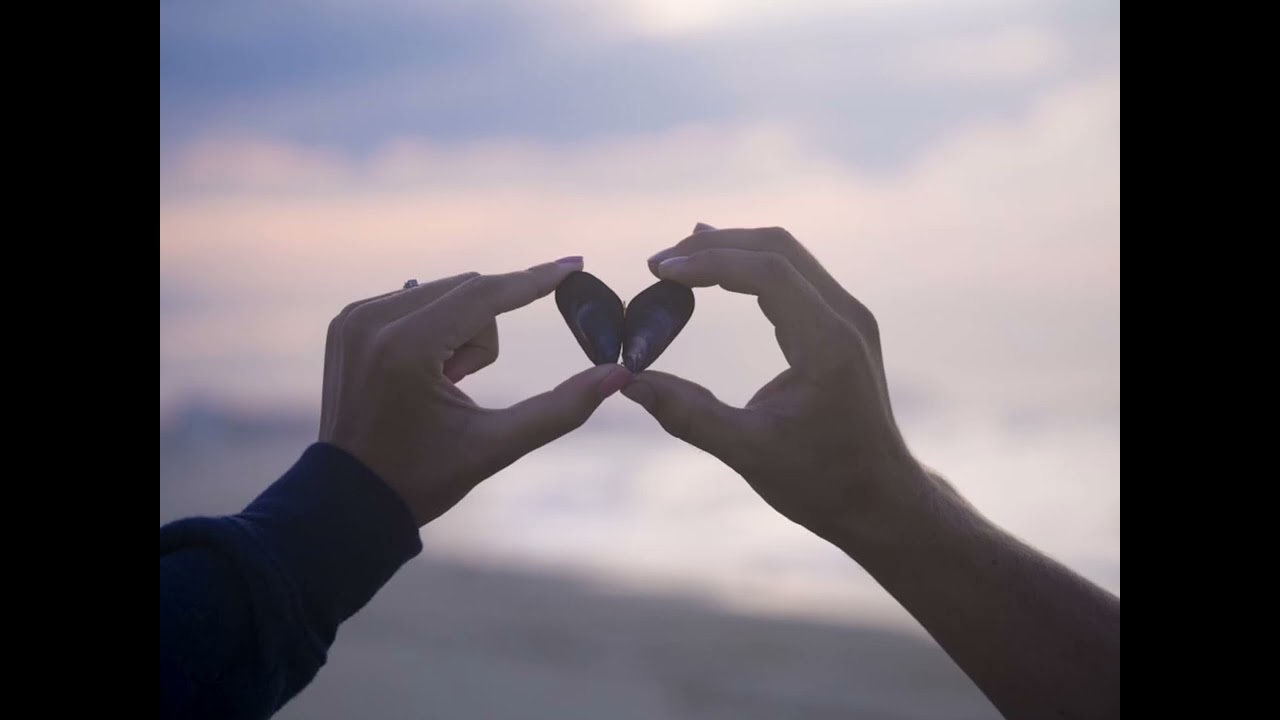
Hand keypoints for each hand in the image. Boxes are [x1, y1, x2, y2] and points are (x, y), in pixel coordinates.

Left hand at [320, 259, 632, 525]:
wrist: (350, 500)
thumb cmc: (422, 478)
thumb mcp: (496, 447)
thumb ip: (561, 409)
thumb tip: (619, 374)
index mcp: (406, 349)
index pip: (485, 294)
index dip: (535, 280)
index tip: (575, 264)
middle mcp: (373, 321)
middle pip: (469, 291)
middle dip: (483, 337)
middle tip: (459, 387)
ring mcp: (354, 318)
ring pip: (445, 292)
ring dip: (459, 332)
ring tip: (437, 387)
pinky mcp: (346, 321)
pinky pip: (415, 300)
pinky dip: (432, 330)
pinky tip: (417, 377)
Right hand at [622, 225, 925, 536]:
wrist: (880, 500)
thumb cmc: (821, 483)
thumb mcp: (748, 453)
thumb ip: (687, 414)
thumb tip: (627, 383)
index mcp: (828, 344)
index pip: (768, 272)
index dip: (709, 262)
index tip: (659, 271)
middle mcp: (846, 318)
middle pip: (778, 248)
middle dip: (715, 246)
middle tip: (658, 263)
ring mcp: (849, 318)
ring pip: (787, 255)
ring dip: (732, 251)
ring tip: (677, 260)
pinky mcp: (843, 326)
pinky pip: (795, 275)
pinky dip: (752, 268)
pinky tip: (718, 272)